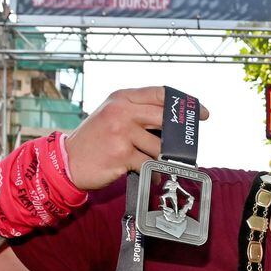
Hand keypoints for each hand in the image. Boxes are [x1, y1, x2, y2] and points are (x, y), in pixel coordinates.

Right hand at [63, 87, 210, 190]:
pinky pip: (149, 164)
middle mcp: (121, 112)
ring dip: (163, 159)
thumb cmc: (95, 140)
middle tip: (189, 147)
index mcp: (122, 98)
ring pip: (159, 145)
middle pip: (164, 118)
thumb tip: (174, 122)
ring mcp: (121, 132)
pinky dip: (154, 173)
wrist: (68, 162)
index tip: (202, 113)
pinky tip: (152, 177)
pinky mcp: (122, 154)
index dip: (184, 102)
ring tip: (161, 166)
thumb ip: (138, 113)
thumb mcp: (112, 115)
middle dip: (180, 135)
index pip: (160, 93)